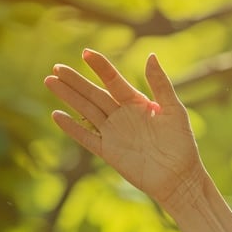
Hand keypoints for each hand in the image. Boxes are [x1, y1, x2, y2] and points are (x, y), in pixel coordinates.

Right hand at [43, 50, 203, 205]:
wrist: (180, 179)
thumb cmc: (182, 145)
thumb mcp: (174, 111)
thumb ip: (161, 85)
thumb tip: (150, 56)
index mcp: (138, 103)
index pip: (114, 81)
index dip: (101, 67)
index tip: (86, 52)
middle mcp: (122, 116)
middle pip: (94, 94)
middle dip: (75, 81)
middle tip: (57, 67)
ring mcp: (114, 133)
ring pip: (86, 111)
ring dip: (69, 97)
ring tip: (49, 81)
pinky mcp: (108, 152)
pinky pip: (87, 138)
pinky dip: (72, 127)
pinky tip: (57, 115)